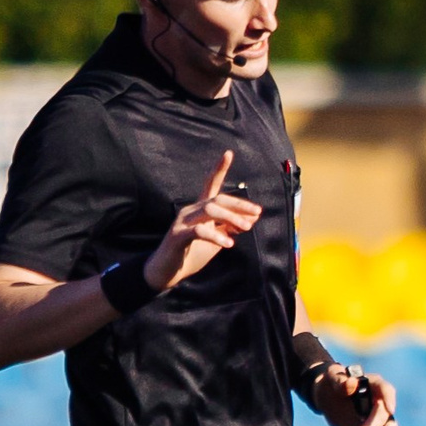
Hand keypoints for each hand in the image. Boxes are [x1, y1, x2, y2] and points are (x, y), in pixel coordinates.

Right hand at [146, 151, 260, 291]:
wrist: (167, 272)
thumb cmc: (192, 254)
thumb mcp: (217, 239)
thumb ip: (231, 227)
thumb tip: (253, 217)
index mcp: (200, 209)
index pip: (210, 184)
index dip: (219, 168)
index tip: (228, 153)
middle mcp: (191, 210)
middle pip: (218, 199)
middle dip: (239, 204)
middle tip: (258, 213)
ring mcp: (182, 221)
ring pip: (210, 210)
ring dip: (231, 218)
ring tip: (246, 229)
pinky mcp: (178, 235)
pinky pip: (199, 231)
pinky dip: (216, 235)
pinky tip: (229, 243)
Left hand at [314, 363, 401, 425]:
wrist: (328, 398)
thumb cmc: (330, 384)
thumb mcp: (331, 378)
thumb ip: (340, 381)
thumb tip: (352, 384)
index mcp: (372, 384)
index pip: (385, 389)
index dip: (390, 398)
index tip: (390, 410)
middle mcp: (381, 400)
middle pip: (384, 415)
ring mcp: (380, 416)